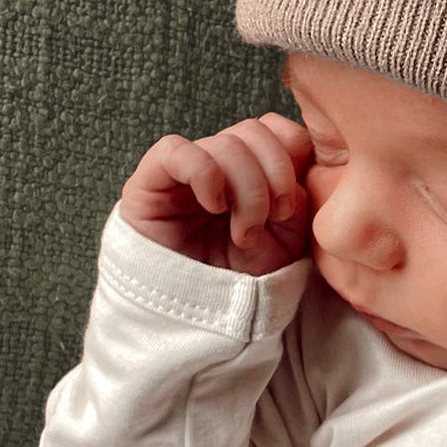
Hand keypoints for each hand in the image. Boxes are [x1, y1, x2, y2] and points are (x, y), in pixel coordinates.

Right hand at [120, 114, 313, 274]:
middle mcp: (220, 161)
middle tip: (275, 218)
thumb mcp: (285, 241)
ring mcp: (186, 168)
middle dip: (275, 173)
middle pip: (256, 130)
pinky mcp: (150, 180)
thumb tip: (295, 166)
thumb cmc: (240, 278)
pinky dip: (205, 175)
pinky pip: (176, 151)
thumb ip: (296, 199)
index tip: (291, 205)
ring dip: (247, 188)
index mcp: (253, 167)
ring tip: (244, 232)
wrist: (196, 317)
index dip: (293, 155)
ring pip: (226, 143)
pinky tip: (213, 207)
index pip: (279, 129)